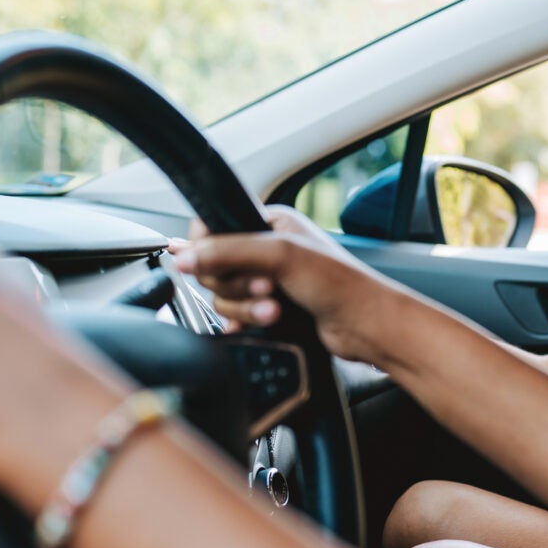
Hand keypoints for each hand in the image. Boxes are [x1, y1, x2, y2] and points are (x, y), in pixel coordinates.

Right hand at [173, 206, 404, 364]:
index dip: (208, 250)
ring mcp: (267, 278)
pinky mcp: (269, 307)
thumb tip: (182, 256)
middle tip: (265, 288)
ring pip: (223, 294)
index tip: (217, 266)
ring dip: (244, 306)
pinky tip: (254, 324)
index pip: (211, 228)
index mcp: (268, 222)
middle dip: (235, 284)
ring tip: (272, 311)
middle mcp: (266, 247)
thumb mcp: (280, 256)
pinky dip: (241, 320)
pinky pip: (235, 313)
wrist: (366, 326)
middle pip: (213, 266)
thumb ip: (228, 252)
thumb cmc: (340, 283)